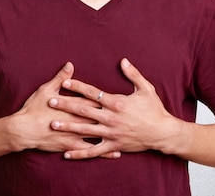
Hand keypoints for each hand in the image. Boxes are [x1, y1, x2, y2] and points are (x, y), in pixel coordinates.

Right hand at [9, 62, 120, 158]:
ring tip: (130, 135)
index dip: (108, 99)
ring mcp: (76, 134)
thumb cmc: (34, 108)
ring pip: (99, 134)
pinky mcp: (71, 145)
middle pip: (101, 117)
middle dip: (116, 116)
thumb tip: (70, 65)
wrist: (23, 130)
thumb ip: (60, 78)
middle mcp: (78, 120)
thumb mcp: (47, 89)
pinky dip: (103, 152)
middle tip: (131, 115)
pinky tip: (115, 153)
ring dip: (114, 134)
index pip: (95, 100)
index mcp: (74, 105)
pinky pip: (91, 150)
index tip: (122, 97)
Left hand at [48, 58, 178, 159]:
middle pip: (83, 110)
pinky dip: (80, 153)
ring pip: (85, 130)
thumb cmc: (155, 109)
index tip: (64, 83)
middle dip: (66, 105)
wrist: (163, 132)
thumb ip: (133, 74)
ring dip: (68, 127)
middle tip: (51, 101)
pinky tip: (67, 153)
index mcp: (117, 102)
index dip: (77, 87)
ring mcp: (111, 133)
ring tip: (53, 124)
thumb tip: (123, 60)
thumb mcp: (146, 88)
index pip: (92, 93)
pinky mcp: (113, 146)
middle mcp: (111, 118)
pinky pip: (93, 151)